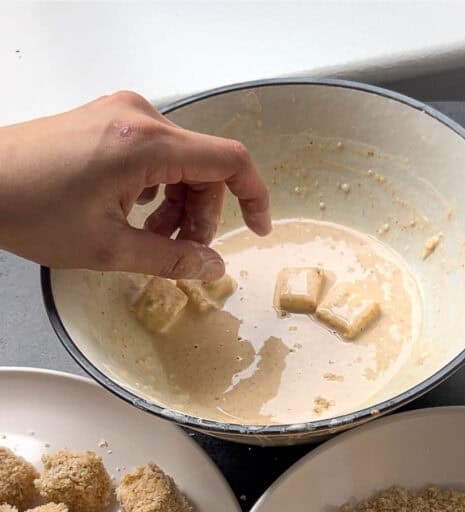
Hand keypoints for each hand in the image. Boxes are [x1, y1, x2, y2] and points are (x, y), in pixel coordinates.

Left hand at [0, 91, 270, 278]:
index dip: (253, 197)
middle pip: (203, 165)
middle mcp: (139, 118)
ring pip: (179, 161)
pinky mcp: (106, 118)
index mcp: (145, 145)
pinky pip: (154, 152)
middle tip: (181, 254)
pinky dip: (157, 187)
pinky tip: (133, 216)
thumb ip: (170, 261)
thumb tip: (212, 269)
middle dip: (202, 214)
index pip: (228, 160)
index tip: (258, 228)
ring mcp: (120, 113)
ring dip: (178, 205)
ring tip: (151, 240)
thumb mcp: (108, 250)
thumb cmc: (31, 210)